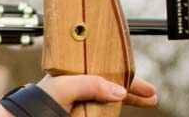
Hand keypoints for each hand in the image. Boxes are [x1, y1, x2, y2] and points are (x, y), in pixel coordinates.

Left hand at [0, 75, 157, 115]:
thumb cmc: (37, 102)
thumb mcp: (65, 87)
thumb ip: (91, 85)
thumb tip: (119, 92)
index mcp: (74, 77)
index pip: (107, 75)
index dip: (129, 82)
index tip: (149, 90)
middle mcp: (77, 90)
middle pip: (111, 89)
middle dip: (132, 93)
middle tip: (152, 98)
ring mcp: (77, 105)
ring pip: (107, 104)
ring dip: (125, 103)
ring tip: (142, 103)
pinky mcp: (79, 115)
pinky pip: (99, 113)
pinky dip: (109, 113)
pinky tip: (118, 112)